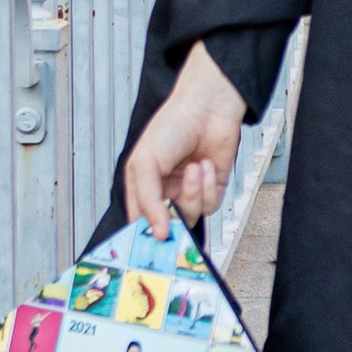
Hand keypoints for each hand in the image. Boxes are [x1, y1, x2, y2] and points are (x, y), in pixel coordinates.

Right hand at [124, 42, 247, 236]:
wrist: (206, 108)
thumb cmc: (170, 127)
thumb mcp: (145, 162)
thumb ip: (148, 201)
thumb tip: (158, 233)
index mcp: (143, 186)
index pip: (139, 221)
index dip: (143, 235)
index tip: (149, 244)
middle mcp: (166, 192)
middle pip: (168, 226)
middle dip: (174, 222)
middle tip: (175, 220)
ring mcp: (189, 191)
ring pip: (191, 215)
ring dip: (193, 193)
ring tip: (193, 168)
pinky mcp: (211, 188)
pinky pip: (210, 205)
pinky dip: (208, 186)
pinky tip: (204, 165)